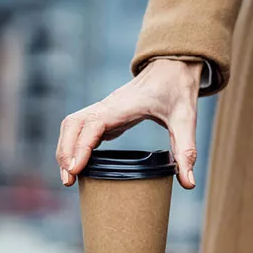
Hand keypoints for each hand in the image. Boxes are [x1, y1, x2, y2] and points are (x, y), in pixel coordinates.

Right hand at [56, 58, 202, 188]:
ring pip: (71, 125)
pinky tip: (78, 164)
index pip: (93, 124)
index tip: (75, 169)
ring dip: (65, 148)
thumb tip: (188, 184)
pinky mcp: (104, 114)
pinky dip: (73, 144)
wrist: (172, 68)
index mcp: (123, 106)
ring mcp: (103, 109)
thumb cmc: (177, 91)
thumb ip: (186, 151)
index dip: (80, 146)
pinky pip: (80, 127)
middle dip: (65, 152)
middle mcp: (107, 106)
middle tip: (68, 181)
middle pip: (72, 124)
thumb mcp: (186, 121)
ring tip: (69, 177)